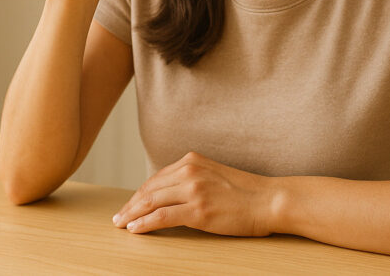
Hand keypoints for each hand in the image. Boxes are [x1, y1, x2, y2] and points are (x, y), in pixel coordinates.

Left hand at [112, 152, 277, 236]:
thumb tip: (170, 194)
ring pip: (151, 202)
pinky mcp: (198, 210)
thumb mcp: (214, 175)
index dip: (139, 194)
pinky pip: (162, 217)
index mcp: (192, 161)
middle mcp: (189, 171)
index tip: (130, 205)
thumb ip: (193, 179)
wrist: (270, 200)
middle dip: (130, 205)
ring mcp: (193, 190)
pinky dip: (144, 223)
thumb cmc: (246, 192)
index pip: (156, 178)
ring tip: (122, 224)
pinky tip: (135, 229)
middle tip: (118, 217)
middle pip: (149, 189)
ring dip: (132, 214)